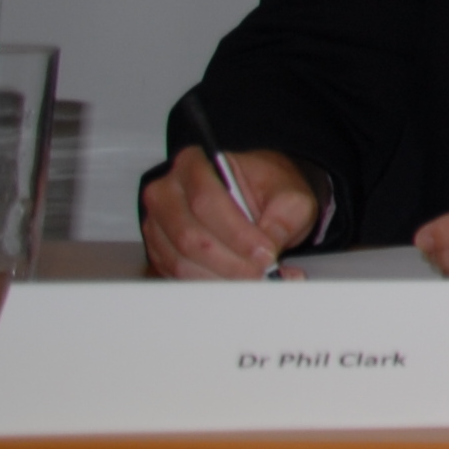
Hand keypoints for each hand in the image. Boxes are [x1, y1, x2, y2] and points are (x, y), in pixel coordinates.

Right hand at [143, 148, 321, 279]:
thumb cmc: (268, 189)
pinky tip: (237, 285)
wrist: (257, 198)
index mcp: (194, 164)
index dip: (237, 234)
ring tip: (255, 280)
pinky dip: (210, 285)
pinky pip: (178, 276)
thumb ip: (283, 218)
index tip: (265, 253)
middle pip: (190, 236)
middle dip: (230, 262)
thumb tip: (269, 248)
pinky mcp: (160, 252)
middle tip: (261, 273)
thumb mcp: (289, 195)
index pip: (207, 202)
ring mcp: (158, 225)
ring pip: (181, 262)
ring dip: (220, 278)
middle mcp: (167, 192)